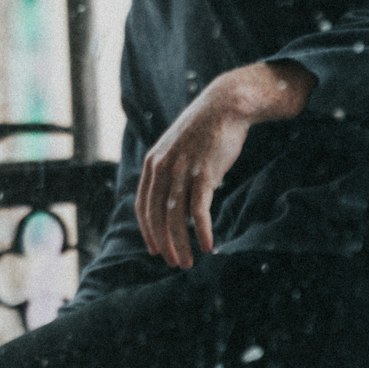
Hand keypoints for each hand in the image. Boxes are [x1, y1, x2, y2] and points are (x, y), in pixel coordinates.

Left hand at [135, 61, 315, 269]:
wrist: (225, 104)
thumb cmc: (204, 130)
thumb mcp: (175, 148)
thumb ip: (169, 171)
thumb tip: (171, 198)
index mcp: (152, 163)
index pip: (143, 206)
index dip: (148, 231)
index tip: (155, 249)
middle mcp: (163, 167)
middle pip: (157, 216)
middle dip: (164, 244)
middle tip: (174, 263)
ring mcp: (183, 170)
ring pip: (176, 217)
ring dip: (181, 244)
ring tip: (188, 261)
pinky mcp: (205, 173)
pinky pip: (199, 210)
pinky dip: (202, 231)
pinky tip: (208, 245)